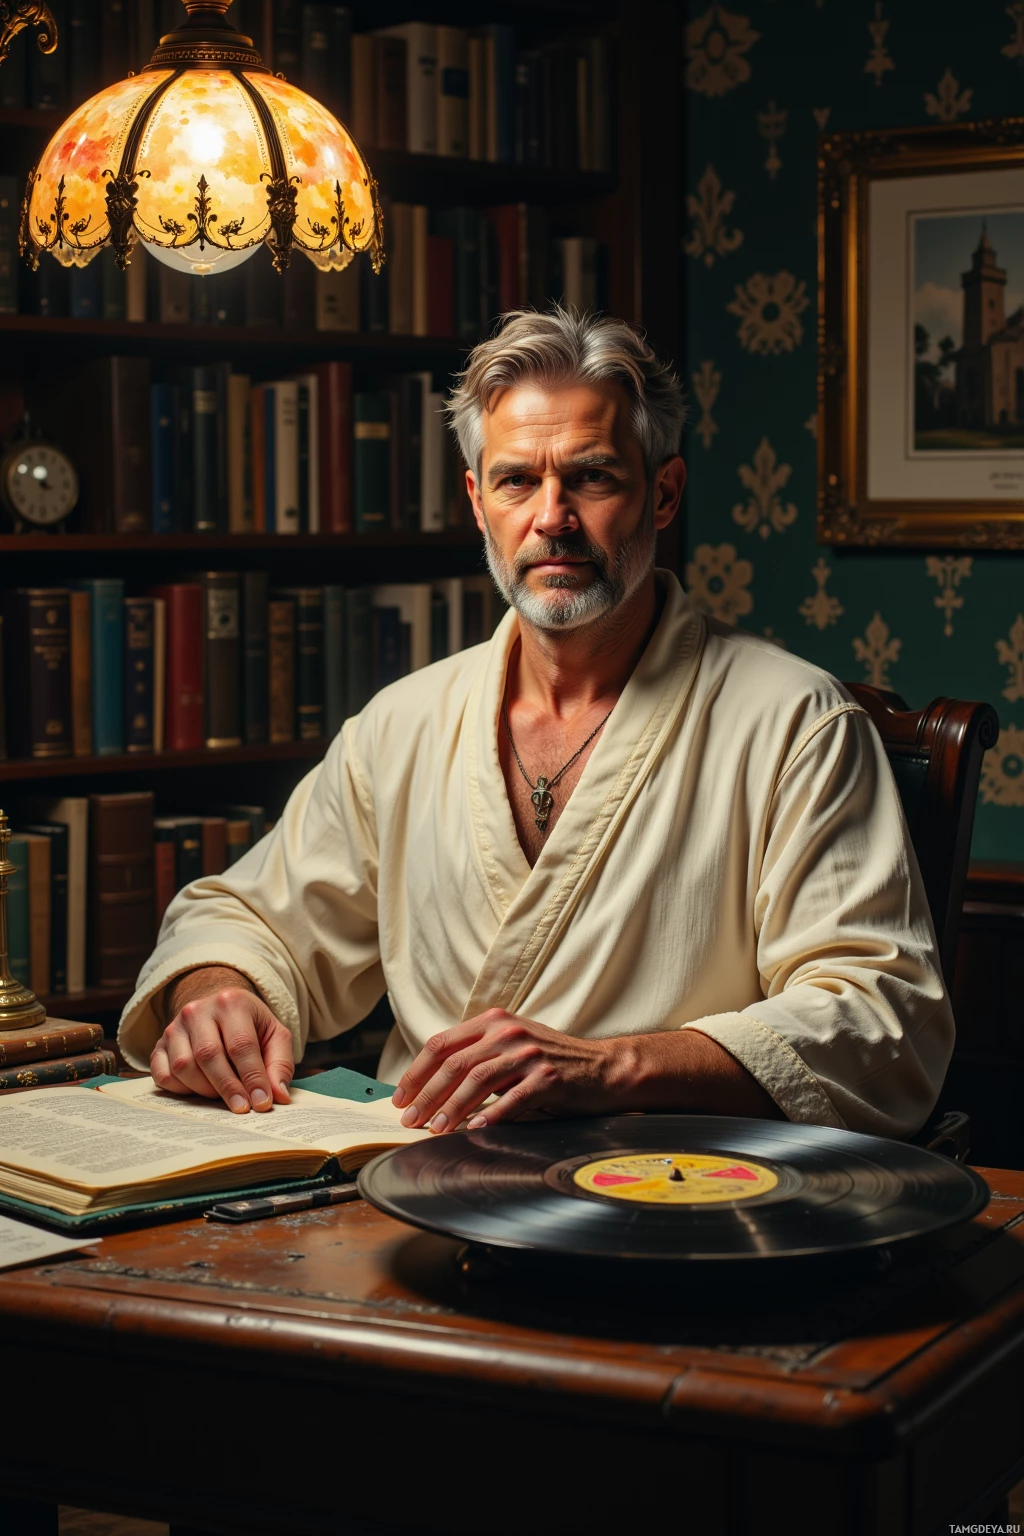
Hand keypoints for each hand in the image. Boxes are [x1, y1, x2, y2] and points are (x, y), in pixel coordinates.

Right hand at [151, 983, 293, 1113]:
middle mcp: (198, 1011)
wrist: (219, 1010)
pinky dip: (181, 1089)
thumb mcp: (275, 1035)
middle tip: (242, 1108)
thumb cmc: (250, 1026)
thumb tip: (278, 1096)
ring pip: (183, 1066)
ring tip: (223, 1094)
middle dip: (228, 1087)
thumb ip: (280, 1064)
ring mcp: (174, 1028)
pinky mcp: (158, 1045)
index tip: (261, 1102)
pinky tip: (199, 1090)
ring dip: (205, 1089)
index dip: (252, 1077)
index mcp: (231, 1003)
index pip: (241, 1044)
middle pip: (209, 1055)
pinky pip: (163, 1075)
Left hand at [391, 1008, 620, 1133]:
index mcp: (494, 1021)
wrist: (603, 1068)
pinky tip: (474, 1129)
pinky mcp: (549, 1077)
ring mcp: (529, 1054)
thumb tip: (431, 1088)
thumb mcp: (511, 1046)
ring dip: (451, 1108)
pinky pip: (513, 1099)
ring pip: (478, 1080)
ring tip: (435, 1129)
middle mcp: (508, 1032)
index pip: (442, 1044)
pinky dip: (491, 1116)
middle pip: (455, 1064)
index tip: (400, 1096)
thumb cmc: (552, 1061)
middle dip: (426, 1095)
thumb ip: (478, 1055)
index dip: (416, 1072)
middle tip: (409, 1120)